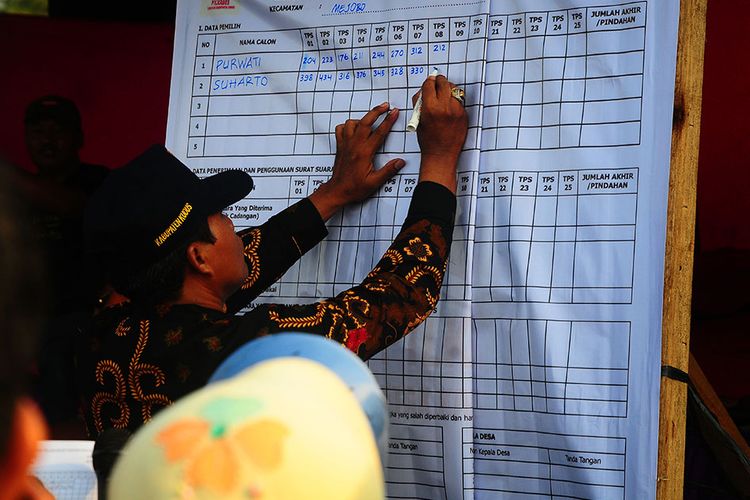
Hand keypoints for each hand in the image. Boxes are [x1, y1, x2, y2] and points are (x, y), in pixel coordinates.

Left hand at [309, 102, 404, 219]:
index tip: (395, 112)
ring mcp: (345, 144)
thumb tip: (400, 162)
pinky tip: (354, 130)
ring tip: (369, 122)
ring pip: (351, 123)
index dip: (388, 121)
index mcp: (364, 153)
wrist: (337, 191)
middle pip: (365, 122)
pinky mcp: (340, 146)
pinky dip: (347, 126)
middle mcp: (354, 145)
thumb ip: (388, 171)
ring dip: (361, 119)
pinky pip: (340, 129)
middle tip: (385, 106)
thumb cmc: (354, 188)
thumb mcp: (374, 183)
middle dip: (376, 111)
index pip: (379, 132)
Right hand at [413, 75, 467, 192]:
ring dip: (448, 89)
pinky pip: (459, 101)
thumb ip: (419, 104)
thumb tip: (424, 90)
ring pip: (454, 90)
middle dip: (439, 81)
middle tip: (437, 83)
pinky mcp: (464, 115)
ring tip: (444, 95)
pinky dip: (454, 100)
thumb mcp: (418, 120)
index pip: (429, 85)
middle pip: (443, 83)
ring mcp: (456, 110)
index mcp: (430, 108)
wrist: (441, 155)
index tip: (429, 81)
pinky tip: (449, 107)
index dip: (428, 81)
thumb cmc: (427, 140)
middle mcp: (444, 107)